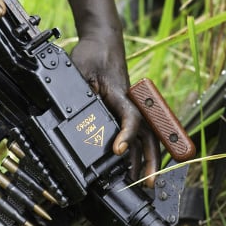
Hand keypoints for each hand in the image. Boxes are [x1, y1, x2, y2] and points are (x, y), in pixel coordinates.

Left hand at [69, 32, 160, 184]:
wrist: (102, 42)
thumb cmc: (92, 55)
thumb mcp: (79, 71)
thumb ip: (80, 93)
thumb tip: (75, 116)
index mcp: (120, 94)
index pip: (130, 117)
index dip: (125, 135)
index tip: (117, 150)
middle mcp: (131, 103)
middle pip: (148, 134)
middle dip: (150, 159)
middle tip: (149, 182)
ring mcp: (131, 107)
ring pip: (146, 136)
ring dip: (148, 159)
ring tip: (146, 182)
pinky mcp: (127, 110)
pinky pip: (139, 133)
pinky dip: (139, 151)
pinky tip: (134, 166)